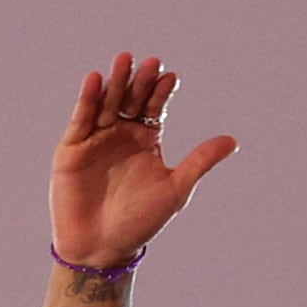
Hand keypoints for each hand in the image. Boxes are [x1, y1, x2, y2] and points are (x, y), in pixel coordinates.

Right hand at [51, 53, 235, 271]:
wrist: (101, 247)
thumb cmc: (140, 222)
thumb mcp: (175, 190)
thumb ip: (200, 162)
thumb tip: (234, 140)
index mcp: (146, 139)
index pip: (155, 108)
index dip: (162, 92)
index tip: (172, 77)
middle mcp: (121, 133)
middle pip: (131, 99)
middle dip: (141, 81)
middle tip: (151, 62)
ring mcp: (96, 138)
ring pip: (107, 103)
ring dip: (116, 82)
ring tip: (125, 60)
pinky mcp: (72, 147)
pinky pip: (81, 119)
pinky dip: (88, 99)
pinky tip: (95, 79)